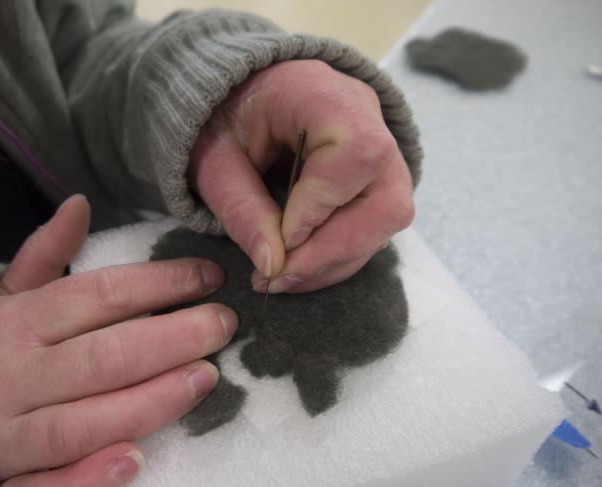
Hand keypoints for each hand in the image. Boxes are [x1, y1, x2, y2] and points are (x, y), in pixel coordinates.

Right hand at [0, 196, 236, 486]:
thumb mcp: (7, 296)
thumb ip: (44, 253)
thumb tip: (79, 203)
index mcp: (18, 324)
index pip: (99, 296)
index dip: (160, 283)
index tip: (210, 277)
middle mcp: (16, 378)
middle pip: (104, 357)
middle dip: (171, 338)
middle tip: (224, 325)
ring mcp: (8, 438)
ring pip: (82, 424)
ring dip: (147, 402)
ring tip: (204, 380)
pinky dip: (86, 482)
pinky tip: (136, 462)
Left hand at [189, 60, 413, 292]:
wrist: (237, 95)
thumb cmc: (223, 116)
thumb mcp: (214, 159)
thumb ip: (240, 207)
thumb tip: (272, 265)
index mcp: (323, 93)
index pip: (357, 152)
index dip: (323, 206)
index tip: (281, 238)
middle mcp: (366, 118)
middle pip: (387, 199)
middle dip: (332, 251)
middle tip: (280, 278)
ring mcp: (378, 149)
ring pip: (387, 222)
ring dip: (334, 262)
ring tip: (281, 278)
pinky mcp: (374, 179)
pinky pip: (374, 228)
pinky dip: (337, 257)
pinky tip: (298, 268)